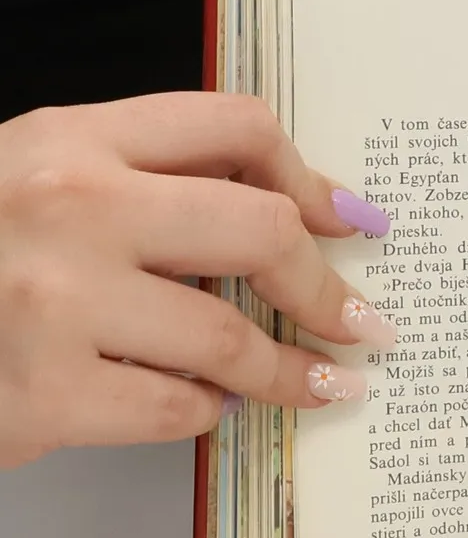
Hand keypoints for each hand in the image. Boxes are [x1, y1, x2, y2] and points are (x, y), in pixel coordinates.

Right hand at [0, 95, 394, 468]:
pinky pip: (172, 408)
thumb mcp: (34, 177)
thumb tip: (294, 215)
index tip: (352, 222)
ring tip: (317, 383)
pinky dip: (203, 412)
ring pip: (228, 338)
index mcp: (70, 140)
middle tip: (363, 324)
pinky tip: (206, 408)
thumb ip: (143, 179)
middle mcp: (68, 208)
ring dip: (286, 371)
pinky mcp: (41, 396)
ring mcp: (53, 304)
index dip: (313, 178)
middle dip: (325, 287)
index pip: (235, 126)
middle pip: (259, 231)